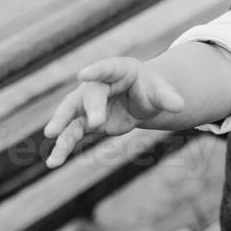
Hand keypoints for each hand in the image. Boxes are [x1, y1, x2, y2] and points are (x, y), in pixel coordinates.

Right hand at [42, 58, 184, 167]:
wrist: (141, 98)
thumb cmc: (151, 88)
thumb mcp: (162, 90)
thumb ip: (169, 97)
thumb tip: (179, 106)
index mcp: (118, 70)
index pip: (106, 68)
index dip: (96, 71)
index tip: (82, 74)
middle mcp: (97, 85)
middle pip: (90, 94)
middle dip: (91, 108)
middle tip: (94, 123)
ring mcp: (88, 104)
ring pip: (72, 114)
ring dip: (62, 126)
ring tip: (51, 137)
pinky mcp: (85, 123)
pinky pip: (71, 134)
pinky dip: (63, 147)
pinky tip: (54, 162)